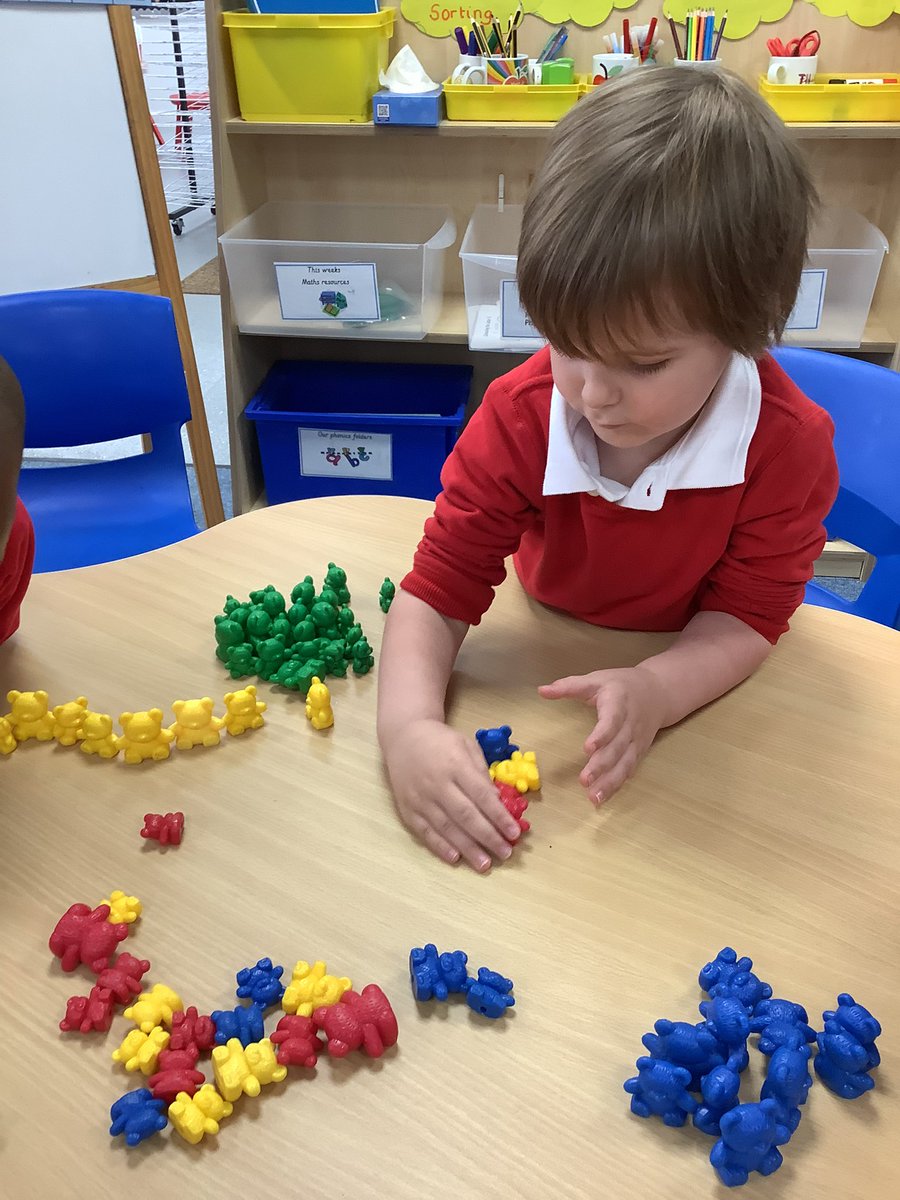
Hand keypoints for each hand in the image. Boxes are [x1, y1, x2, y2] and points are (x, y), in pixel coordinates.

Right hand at [382, 719, 520, 871]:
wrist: (403, 737)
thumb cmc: (441, 742)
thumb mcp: (466, 746)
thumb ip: (482, 773)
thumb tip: (498, 803)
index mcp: (455, 764)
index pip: (481, 795)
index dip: (499, 816)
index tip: (514, 833)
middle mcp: (437, 783)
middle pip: (465, 815)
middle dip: (488, 837)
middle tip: (505, 853)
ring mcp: (420, 798)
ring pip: (446, 828)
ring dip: (467, 848)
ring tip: (485, 864)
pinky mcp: (407, 809)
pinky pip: (424, 831)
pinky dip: (439, 846)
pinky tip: (455, 858)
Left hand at [539, 666, 664, 804]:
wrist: (658, 692)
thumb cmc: (621, 685)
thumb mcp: (596, 679)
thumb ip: (569, 686)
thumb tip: (542, 690)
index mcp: (619, 703)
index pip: (612, 720)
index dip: (602, 735)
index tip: (588, 748)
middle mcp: (630, 724)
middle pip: (617, 747)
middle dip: (602, 766)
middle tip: (585, 781)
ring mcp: (636, 740)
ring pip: (625, 763)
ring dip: (611, 781)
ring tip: (594, 797)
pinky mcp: (639, 752)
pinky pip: (629, 769)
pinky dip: (618, 783)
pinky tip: (604, 796)